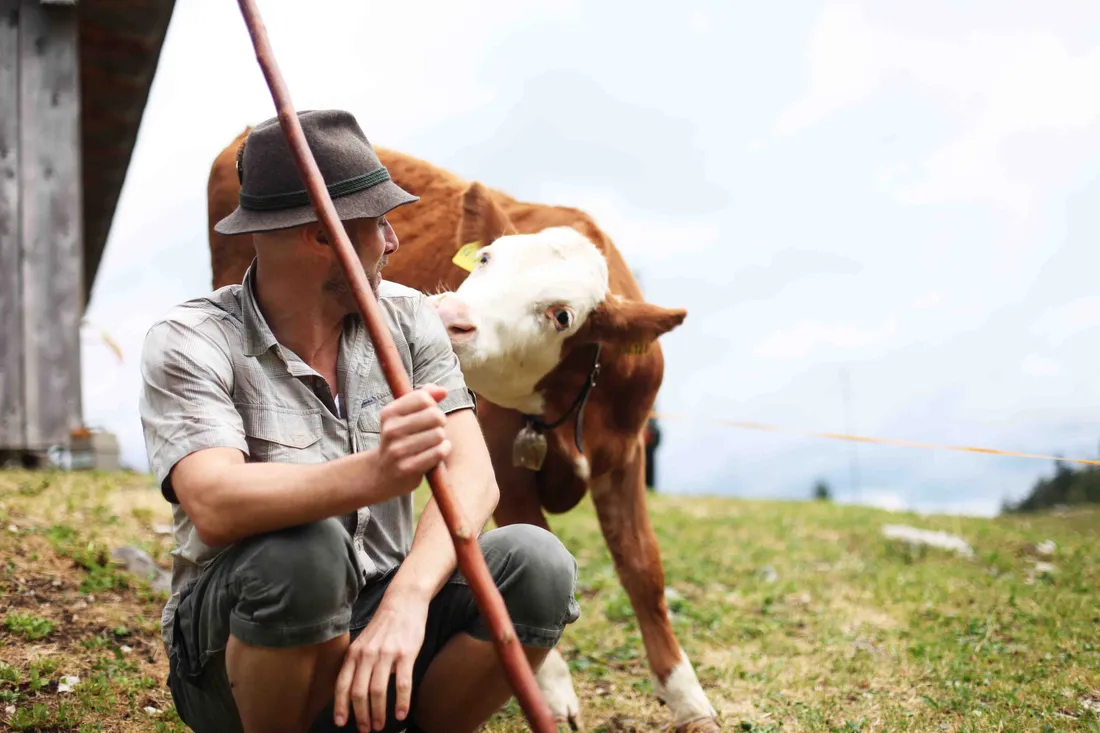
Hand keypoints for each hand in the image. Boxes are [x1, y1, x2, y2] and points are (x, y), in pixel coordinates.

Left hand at [333, 592, 429, 730]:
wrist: (404, 602)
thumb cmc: (384, 626)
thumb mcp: (363, 642)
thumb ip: (357, 663)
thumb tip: (353, 691)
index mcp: (354, 653)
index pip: (342, 685)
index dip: (341, 706)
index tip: (341, 723)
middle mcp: (367, 655)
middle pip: (359, 692)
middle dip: (361, 715)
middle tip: (366, 729)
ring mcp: (386, 654)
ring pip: (378, 691)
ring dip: (378, 713)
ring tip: (380, 726)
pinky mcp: (406, 654)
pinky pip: (402, 684)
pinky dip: (401, 702)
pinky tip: (401, 714)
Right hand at [376, 384, 451, 498]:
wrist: (383, 474)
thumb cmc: (401, 439)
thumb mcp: (405, 415)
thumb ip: (424, 397)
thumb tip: (443, 391)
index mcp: (389, 413)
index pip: (423, 398)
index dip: (432, 405)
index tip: (427, 414)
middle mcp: (390, 430)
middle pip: (435, 415)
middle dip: (440, 422)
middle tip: (433, 429)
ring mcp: (397, 450)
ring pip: (439, 434)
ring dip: (441, 439)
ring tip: (432, 442)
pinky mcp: (407, 468)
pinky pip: (438, 452)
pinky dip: (443, 450)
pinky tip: (437, 451)